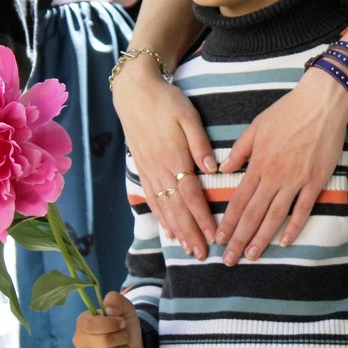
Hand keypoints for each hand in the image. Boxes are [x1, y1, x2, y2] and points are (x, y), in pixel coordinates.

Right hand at [74, 292, 143, 347]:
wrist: (132, 347)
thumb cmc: (124, 326)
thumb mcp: (124, 308)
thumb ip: (116, 300)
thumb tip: (109, 308)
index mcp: (82, 321)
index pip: (91, 324)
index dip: (111, 324)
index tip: (122, 323)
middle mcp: (78, 340)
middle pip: (104, 341)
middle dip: (123, 337)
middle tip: (125, 336)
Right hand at [112, 57, 215, 258]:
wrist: (134, 92)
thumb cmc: (166, 100)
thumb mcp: (187, 116)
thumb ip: (200, 144)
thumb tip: (213, 169)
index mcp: (174, 157)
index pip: (191, 195)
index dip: (202, 218)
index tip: (213, 236)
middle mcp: (160, 169)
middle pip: (177, 208)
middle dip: (190, 233)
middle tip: (202, 255)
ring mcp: (149, 171)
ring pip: (164, 207)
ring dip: (176, 230)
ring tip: (187, 249)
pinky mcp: (142, 168)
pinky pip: (152, 198)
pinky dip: (160, 216)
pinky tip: (167, 229)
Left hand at [216, 67, 347, 264]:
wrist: (320, 104)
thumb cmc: (286, 112)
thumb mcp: (256, 127)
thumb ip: (239, 150)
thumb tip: (223, 169)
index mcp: (258, 164)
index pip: (238, 199)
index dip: (228, 222)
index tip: (219, 238)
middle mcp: (274, 176)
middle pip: (253, 214)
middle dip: (239, 238)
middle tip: (230, 259)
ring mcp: (296, 181)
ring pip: (275, 216)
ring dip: (262, 238)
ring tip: (252, 256)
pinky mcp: (315, 181)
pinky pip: (303, 209)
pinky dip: (293, 227)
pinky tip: (285, 242)